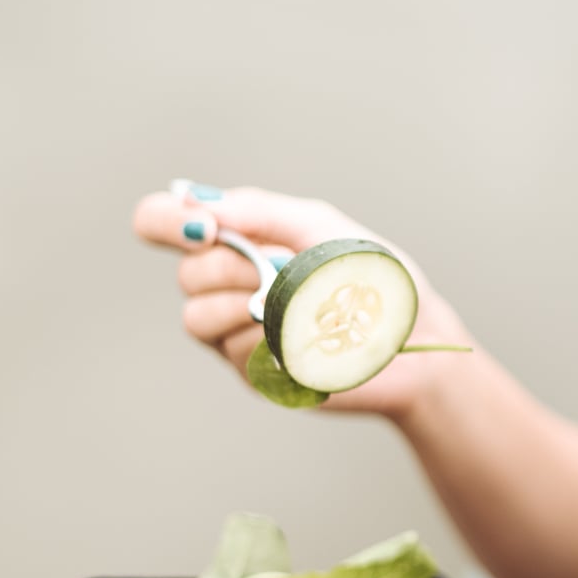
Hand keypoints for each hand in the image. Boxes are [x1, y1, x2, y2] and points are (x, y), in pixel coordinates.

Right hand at [131, 182, 471, 423]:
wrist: (414, 337)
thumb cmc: (373, 278)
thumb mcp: (322, 229)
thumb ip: (262, 212)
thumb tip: (201, 204)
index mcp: (239, 242)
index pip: (163, 223)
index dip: (162, 221)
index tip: (201, 227)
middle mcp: (227, 287)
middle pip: (188, 275)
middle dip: (231, 267)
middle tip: (280, 269)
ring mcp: (236, 333)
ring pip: (198, 318)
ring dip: (246, 305)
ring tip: (294, 304)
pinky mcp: (254, 373)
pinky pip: (236, 351)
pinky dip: (271, 338)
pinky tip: (306, 336)